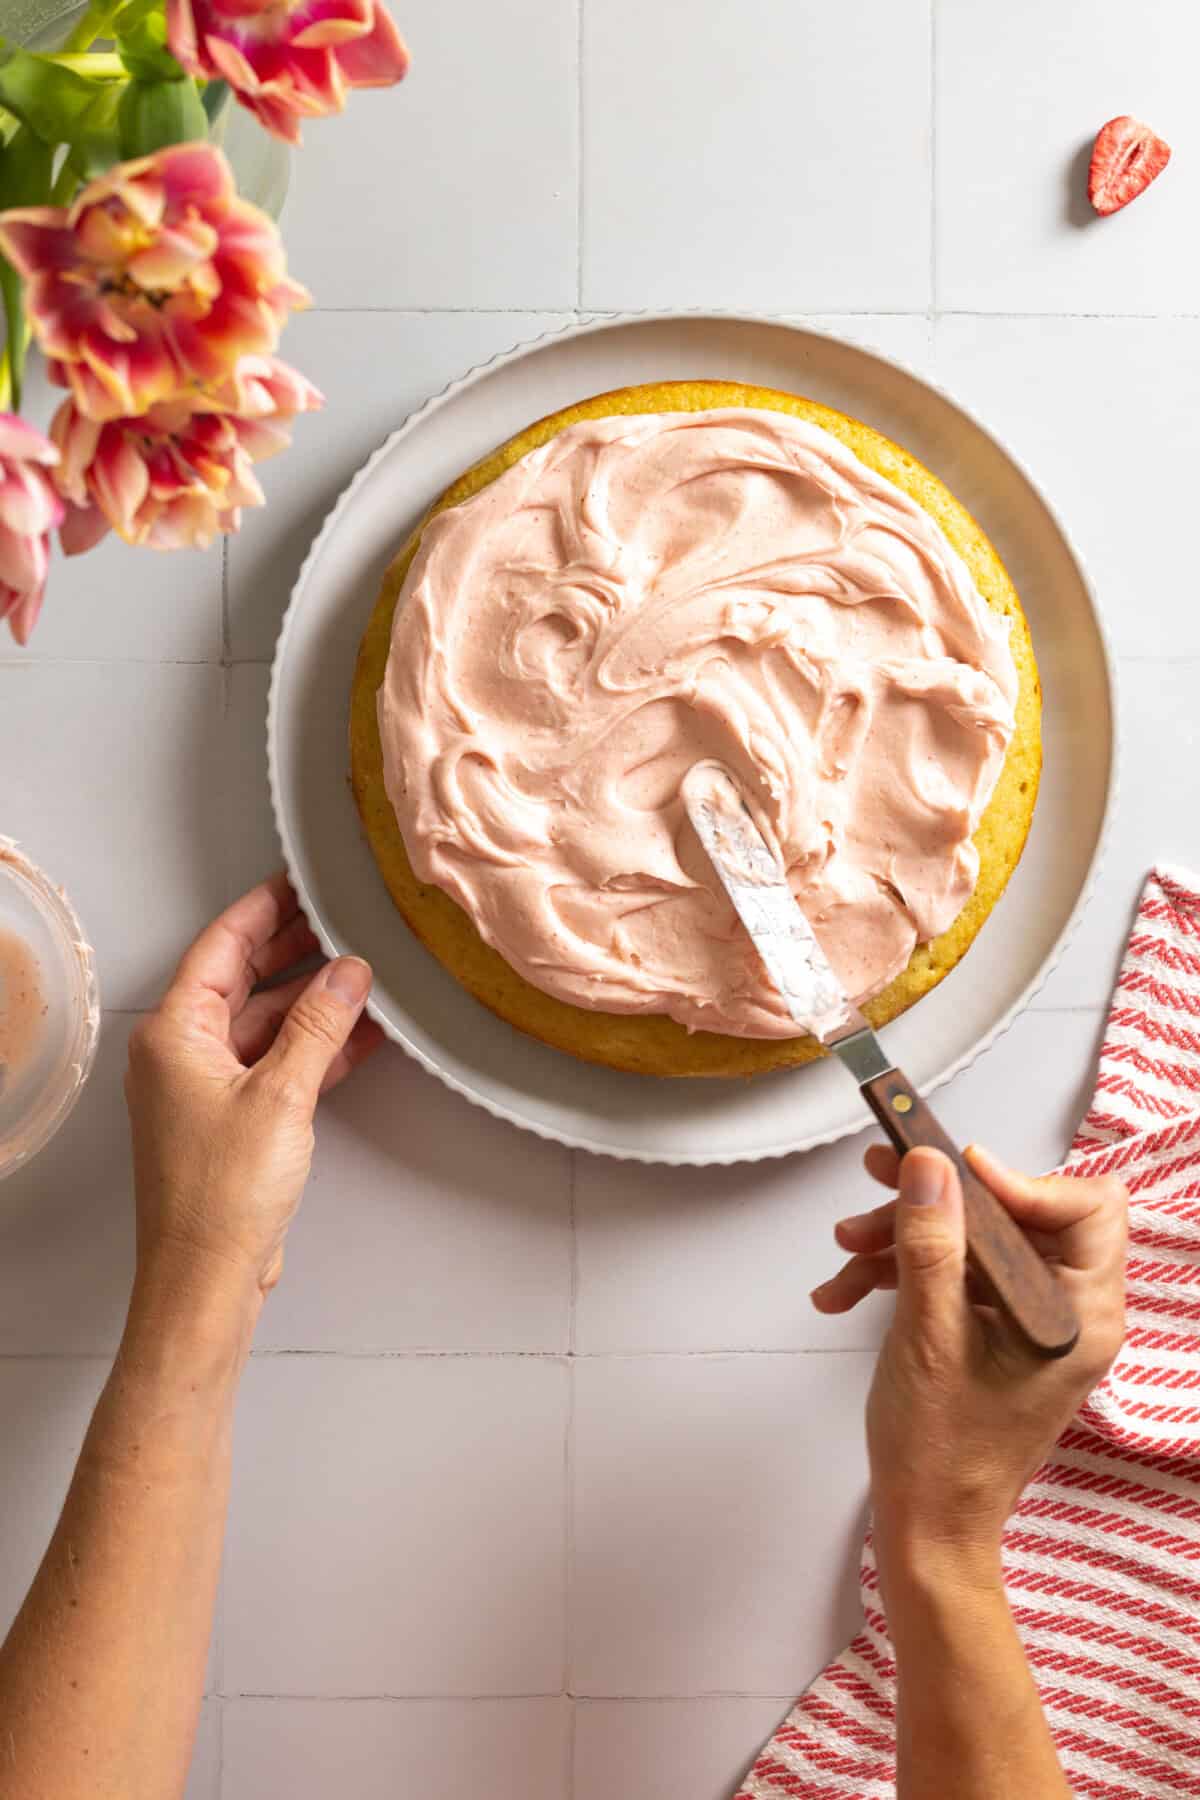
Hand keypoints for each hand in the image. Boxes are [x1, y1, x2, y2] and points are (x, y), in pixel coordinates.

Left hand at [125, 873, 383, 1310]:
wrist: (208, 1278)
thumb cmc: (223, 1194)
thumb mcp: (282, 1095)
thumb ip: (319, 1026)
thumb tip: (350, 970)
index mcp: (175, 1033)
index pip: (220, 947)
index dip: (263, 910)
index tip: (301, 880)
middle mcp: (184, 1053)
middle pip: (242, 980)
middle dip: (295, 949)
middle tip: (345, 917)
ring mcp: (209, 1088)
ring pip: (267, 1023)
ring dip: (315, 1001)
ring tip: (368, 969)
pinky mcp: (236, 1121)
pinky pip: (279, 1064)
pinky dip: (318, 1048)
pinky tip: (363, 1032)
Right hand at [812, 1144, 1127, 1578]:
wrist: (927, 1524)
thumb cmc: (942, 1451)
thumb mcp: (929, 1336)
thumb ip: (931, 1245)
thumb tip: (928, 1164)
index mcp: (1080, 1314)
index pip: (1088, 1208)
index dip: (1022, 1180)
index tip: (954, 1173)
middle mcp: (1066, 1310)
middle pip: (1016, 1213)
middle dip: (939, 1200)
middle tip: (878, 1176)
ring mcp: (1028, 1319)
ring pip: (975, 1238)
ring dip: (905, 1234)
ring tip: (846, 1248)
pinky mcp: (994, 1328)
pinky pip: (954, 1272)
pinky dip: (900, 1270)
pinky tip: (844, 1290)